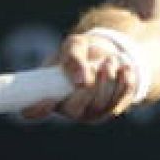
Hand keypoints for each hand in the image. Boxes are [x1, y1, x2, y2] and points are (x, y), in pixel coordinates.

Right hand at [20, 31, 138, 122]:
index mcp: (51, 94)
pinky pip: (120, 102)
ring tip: (111, 60)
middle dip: (89, 88)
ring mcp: (92, 113)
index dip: (36, 110)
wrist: (106, 53)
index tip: (46, 99)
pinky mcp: (112, 109)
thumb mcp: (75, 46)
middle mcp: (70, 109)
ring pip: (101, 106)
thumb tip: (80, 80)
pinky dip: (124, 84)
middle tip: (98, 66)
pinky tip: (125, 69)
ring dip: (109, 81)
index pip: (33, 111)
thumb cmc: (82, 51)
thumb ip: (73, 58)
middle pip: (77, 110)